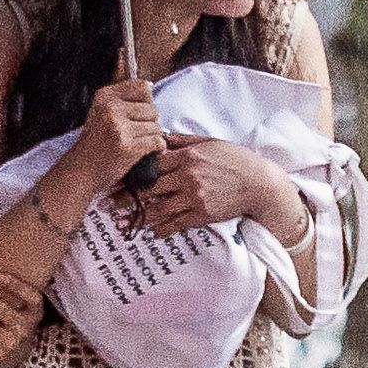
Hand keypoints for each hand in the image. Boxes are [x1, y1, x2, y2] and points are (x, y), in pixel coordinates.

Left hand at [0, 251, 41, 367]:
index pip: (32, 298)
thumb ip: (16, 289)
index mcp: (35, 314)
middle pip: (2, 309)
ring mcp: (10, 343)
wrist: (11, 357)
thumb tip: (0, 250)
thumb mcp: (22, 308)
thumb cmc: (14, 321)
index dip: (17, 287)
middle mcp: (25, 329)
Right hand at [73, 74, 164, 192]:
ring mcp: (119, 128)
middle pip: (152, 108)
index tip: (137, 115)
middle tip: (135, 133)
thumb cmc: (94, 145)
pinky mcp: (128, 147)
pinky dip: (157, 148)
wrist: (80, 172)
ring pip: (156, 126)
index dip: (146, 102)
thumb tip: (150, 86)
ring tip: (136, 144)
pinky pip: (157, 141)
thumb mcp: (100, 113)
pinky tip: (146, 152)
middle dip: (149, 122)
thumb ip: (122, 99)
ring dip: (151, 137)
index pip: (143, 87)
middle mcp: (110, 108)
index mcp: (104, 97)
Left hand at [127, 139, 305, 240]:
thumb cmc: (234, 160)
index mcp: (187, 156)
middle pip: (149, 188)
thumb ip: (181, 141)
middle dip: (127, 196)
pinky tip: (150, 232)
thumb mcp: (207, 143)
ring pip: (159, 209)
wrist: (259, 183)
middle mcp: (188, 177)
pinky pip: (177, 224)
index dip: (131, 171)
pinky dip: (162, 229)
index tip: (114, 176)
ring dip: (138, 217)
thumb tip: (157, 136)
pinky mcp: (203, 214)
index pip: (151, 163)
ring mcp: (195, 197)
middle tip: (108, 203)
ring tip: (122, 222)